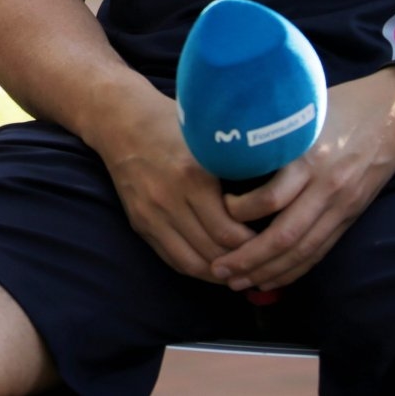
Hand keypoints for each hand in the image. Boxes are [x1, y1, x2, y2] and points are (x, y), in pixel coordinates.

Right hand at [95, 90, 256, 282]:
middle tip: (265, 262)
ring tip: (243, 271)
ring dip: (220, 273)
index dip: (255, 245)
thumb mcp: (207, 138)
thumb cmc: (172, 124)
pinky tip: (216, 268)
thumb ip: (235, 165)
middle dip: (242, 263)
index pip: (229, 232)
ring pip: (192, 263)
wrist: (120, 122)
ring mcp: (151, 215)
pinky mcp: (140, 223)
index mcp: (192, 177)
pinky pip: (172, 259)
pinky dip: (197, 269)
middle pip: (213, 252)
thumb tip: (274, 192)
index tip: (272, 242)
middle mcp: (169, 200)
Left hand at [208, 65, 394, 293]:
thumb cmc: (338, 106)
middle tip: (218, 269)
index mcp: (309, 157)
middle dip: (249, 257)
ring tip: (238, 283)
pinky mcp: (350, 214)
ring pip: (303, 250)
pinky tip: (272, 278)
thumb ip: (270, 134)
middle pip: (285, 235)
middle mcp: (326, 185)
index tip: (214, 213)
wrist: (393, 113)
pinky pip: (321, 249)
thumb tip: (224, 144)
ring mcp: (341, 203)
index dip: (241, 215)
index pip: (272, 198)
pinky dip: (295, 268)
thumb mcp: (300, 113)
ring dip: (269, 271)